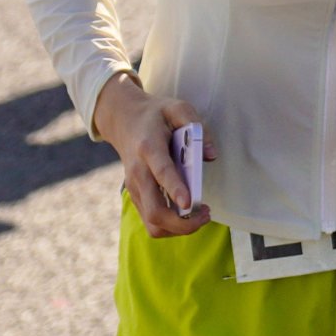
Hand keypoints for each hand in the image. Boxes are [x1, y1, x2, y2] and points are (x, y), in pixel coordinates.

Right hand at [96, 75, 209, 237]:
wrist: (124, 121)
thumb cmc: (156, 115)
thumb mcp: (177, 108)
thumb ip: (197, 126)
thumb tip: (211, 155)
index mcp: (148, 148)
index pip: (161, 173)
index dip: (175, 189)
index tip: (189, 203)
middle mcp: (138, 172)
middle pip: (154, 210)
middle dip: (182, 223)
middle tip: (206, 214)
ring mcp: (134, 188)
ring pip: (152, 222)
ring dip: (178, 228)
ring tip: (201, 216)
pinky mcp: (136, 196)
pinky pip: (151, 220)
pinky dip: (171, 225)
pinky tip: (188, 215)